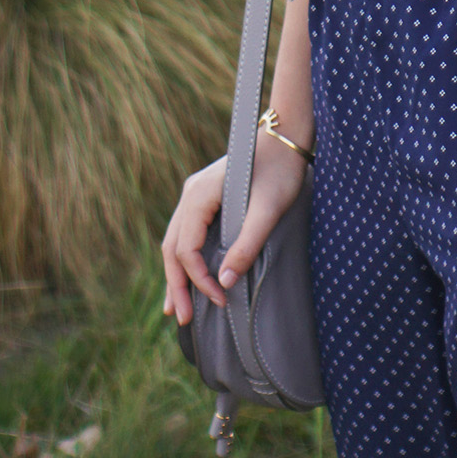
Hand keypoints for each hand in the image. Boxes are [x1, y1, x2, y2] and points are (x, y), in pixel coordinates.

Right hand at [160, 129, 311, 323]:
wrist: (284, 138)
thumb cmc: (279, 171)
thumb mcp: (268, 210)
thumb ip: (247, 244)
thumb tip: (224, 281)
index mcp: (199, 195)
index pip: (186, 248)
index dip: (198, 279)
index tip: (219, 299)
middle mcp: (190, 194)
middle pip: (172, 247)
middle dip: (176, 284)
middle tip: (183, 319)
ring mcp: (195, 195)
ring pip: (175, 241)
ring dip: (176, 275)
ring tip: (175, 308)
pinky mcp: (205, 199)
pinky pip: (186, 234)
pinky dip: (183, 259)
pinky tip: (186, 277)